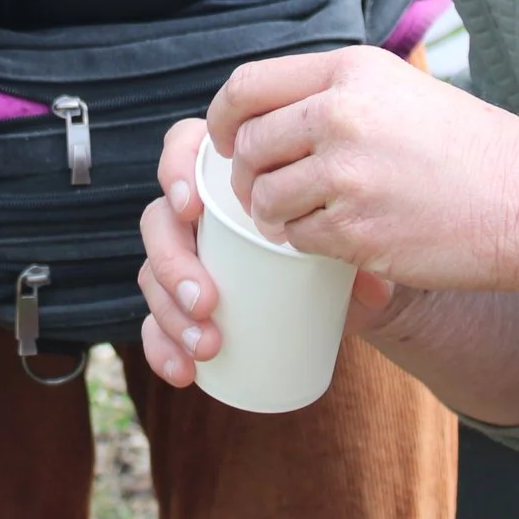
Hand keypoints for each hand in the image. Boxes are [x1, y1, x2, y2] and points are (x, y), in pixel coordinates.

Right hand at [135, 116, 425, 387]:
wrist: (346, 293)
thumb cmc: (343, 243)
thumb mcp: (356, 237)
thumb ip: (362, 250)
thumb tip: (366, 283)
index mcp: (230, 173)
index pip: (185, 147)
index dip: (174, 170)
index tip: (192, 209)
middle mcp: (199, 212)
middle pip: (160, 221)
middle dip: (174, 262)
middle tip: (207, 301)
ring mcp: (188, 258)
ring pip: (152, 273)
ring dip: (169, 311)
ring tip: (208, 345)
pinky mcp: (185, 303)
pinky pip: (155, 322)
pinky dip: (161, 346)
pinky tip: (183, 371)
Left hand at [212, 46, 518, 291]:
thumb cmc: (475, 150)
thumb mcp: (403, 91)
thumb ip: (339, 95)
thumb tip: (271, 114)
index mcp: (351, 72)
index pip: (247, 86)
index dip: (223, 118)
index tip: (225, 140)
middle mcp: (341, 115)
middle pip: (247, 145)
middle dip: (245, 176)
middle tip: (264, 193)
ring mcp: (348, 174)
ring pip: (265, 198)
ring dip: (272, 215)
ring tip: (302, 218)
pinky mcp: (357, 231)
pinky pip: (297, 239)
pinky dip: (305, 244)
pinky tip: (334, 239)